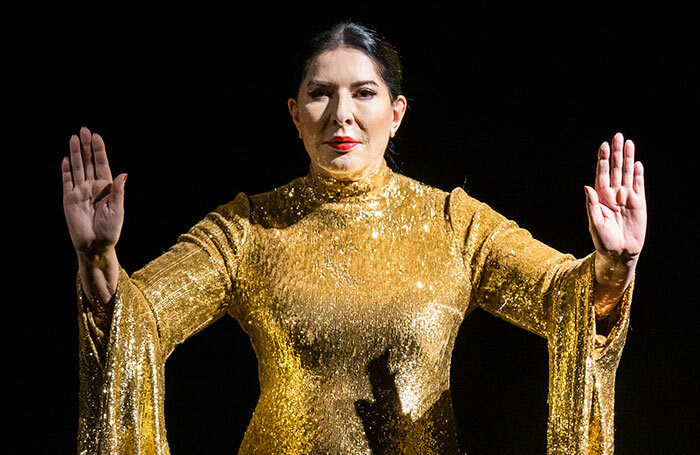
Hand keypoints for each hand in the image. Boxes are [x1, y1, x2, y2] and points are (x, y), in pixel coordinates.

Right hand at [62, 127, 126, 256]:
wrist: (95, 246)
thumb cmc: (110, 230)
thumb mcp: (118, 210)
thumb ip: (118, 191)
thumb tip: (122, 173)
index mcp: (107, 188)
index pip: (102, 164)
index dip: (99, 150)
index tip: (96, 136)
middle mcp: (93, 187)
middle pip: (88, 162)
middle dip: (86, 146)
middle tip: (83, 130)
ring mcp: (81, 192)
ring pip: (77, 168)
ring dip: (76, 154)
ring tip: (74, 138)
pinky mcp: (69, 199)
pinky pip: (67, 182)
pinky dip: (66, 170)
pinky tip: (66, 159)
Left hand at [584, 132, 646, 262]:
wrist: (619, 253)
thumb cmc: (603, 240)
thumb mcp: (594, 222)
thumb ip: (591, 204)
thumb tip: (587, 186)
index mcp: (600, 197)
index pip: (602, 174)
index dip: (603, 160)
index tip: (603, 146)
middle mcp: (613, 194)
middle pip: (616, 169)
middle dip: (616, 153)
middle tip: (617, 135)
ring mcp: (626, 198)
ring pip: (628, 173)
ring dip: (628, 158)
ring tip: (628, 143)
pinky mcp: (639, 204)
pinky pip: (639, 186)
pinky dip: (639, 175)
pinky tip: (637, 163)